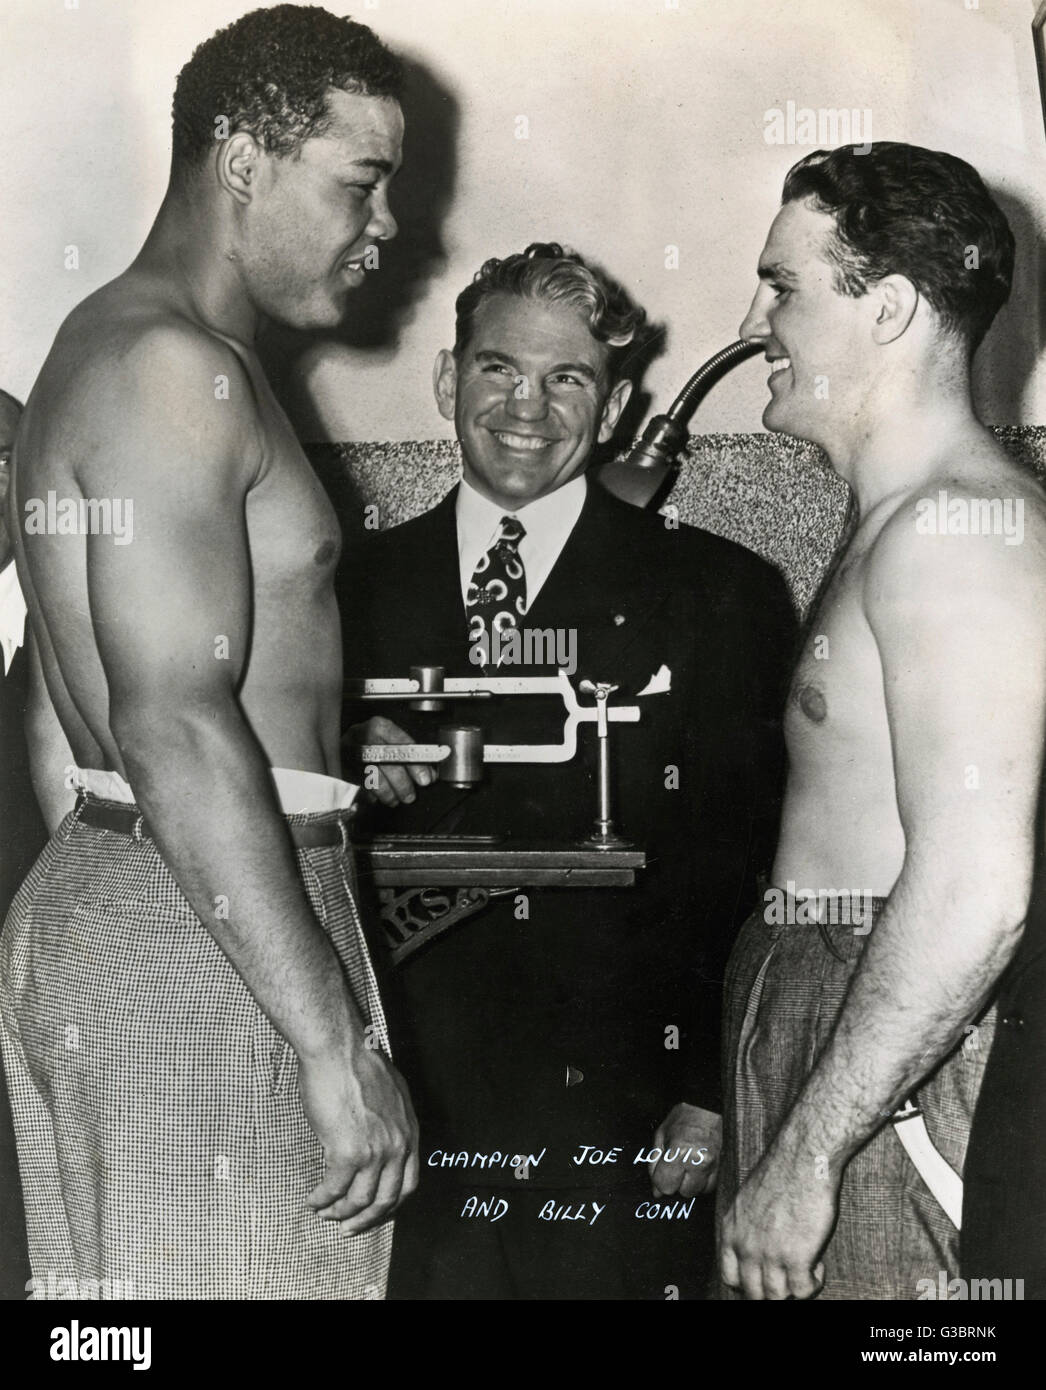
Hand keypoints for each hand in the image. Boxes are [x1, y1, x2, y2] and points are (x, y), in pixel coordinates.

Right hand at [300, 1043, 418, 1234]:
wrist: (339, 1049)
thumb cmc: (357, 1064)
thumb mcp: (390, 1094)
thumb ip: (390, 1122)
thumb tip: (378, 1137)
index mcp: (410, 1132)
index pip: (408, 1183)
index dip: (390, 1204)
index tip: (374, 1211)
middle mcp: (397, 1146)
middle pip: (387, 1200)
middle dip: (366, 1219)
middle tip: (348, 1228)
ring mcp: (374, 1152)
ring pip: (359, 1200)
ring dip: (340, 1213)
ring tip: (325, 1214)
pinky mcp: (348, 1152)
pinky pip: (334, 1188)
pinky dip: (322, 1199)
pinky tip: (313, 1200)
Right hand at [345, 716, 436, 807]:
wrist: (340, 740)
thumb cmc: (372, 741)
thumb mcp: (391, 739)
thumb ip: (411, 755)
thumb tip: (429, 774)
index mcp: (379, 726)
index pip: (402, 746)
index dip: (416, 764)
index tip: (426, 779)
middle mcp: (363, 736)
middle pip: (388, 763)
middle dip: (402, 784)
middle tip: (410, 796)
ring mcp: (350, 752)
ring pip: (373, 777)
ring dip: (388, 794)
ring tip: (395, 800)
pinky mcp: (342, 767)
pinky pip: (360, 786)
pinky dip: (372, 796)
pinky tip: (378, 798)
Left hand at [649, 1103, 720, 1196]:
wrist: (707, 1107)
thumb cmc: (682, 1118)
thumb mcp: (661, 1136)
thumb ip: (655, 1164)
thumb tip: (657, 1191)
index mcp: (679, 1151)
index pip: (665, 1185)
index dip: (660, 1179)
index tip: (663, 1169)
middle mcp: (698, 1161)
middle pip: (683, 1192)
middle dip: (677, 1181)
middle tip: (677, 1163)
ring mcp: (713, 1165)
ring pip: (698, 1192)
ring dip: (691, 1182)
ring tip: (689, 1163)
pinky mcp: (722, 1167)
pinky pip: (710, 1187)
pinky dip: (703, 1181)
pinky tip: (699, 1166)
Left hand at [719, 1145, 835, 1299]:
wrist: (802, 1157)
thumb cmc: (781, 1172)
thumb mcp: (748, 1199)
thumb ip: (747, 1227)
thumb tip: (755, 1248)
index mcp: (731, 1230)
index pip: (729, 1276)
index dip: (748, 1284)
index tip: (764, 1280)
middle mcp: (745, 1246)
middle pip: (753, 1292)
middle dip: (772, 1291)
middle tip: (790, 1279)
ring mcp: (769, 1254)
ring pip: (776, 1297)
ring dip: (794, 1289)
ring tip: (806, 1271)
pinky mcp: (796, 1257)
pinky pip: (802, 1290)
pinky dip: (812, 1284)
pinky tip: (818, 1266)